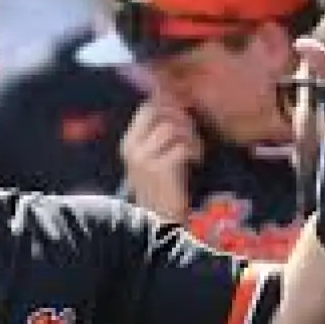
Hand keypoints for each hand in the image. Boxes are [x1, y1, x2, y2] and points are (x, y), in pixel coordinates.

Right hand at [119, 91, 201, 222]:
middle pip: (158, 112)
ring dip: (190, 135)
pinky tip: (196, 159)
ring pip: (171, 127)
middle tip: (192, 130)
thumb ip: (161, 132)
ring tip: (195, 148)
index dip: (169, 103)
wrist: (159, 219)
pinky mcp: (159, 169)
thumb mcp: (155, 157)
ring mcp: (143, 158)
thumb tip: (177, 103)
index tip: (185, 111)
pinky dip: (194, 150)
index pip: (147, 107)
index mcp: (128, 142)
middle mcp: (131, 148)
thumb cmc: (162, 186)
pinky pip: (181, 145)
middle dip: (181, 116)